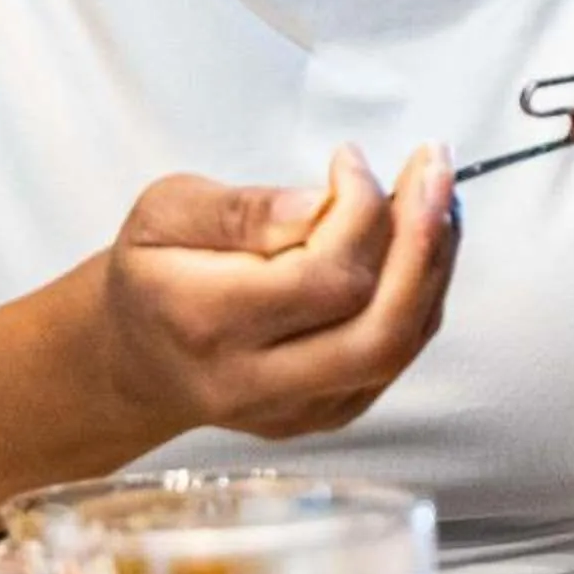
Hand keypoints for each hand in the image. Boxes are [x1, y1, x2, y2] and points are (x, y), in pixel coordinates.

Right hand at [95, 143, 461, 440]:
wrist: (133, 359)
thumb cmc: (152, 272)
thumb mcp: (165, 213)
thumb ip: (240, 208)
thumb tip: (321, 205)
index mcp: (206, 322)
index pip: (320, 278)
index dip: (357, 210)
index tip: (349, 158)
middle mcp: (253, 380)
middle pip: (375, 328)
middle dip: (423, 240)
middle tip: (434, 167)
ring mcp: (294, 409)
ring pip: (396, 347)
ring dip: (434, 264)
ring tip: (439, 196)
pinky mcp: (323, 415)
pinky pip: (396, 358)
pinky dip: (423, 294)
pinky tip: (423, 242)